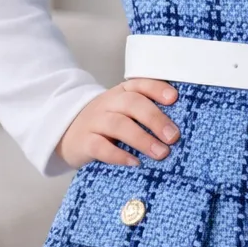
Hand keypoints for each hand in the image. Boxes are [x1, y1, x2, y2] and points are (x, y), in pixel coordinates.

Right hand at [55, 78, 179, 169]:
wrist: (67, 132)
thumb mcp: (124, 111)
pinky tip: (135, 162)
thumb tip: (180, 130)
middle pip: (132, 103)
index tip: (174, 99)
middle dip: (155, 119)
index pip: (140, 84)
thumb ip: (146, 114)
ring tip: (161, 153)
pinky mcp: (84, 142)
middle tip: (173, 136)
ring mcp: (94, 121)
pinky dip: (118, 155)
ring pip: (118, 124)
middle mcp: (109, 103)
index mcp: (122, 92)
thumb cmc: (107, 123)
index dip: (157, 89)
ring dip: (142, 139)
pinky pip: (100, 147)